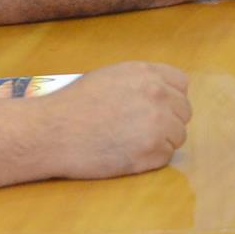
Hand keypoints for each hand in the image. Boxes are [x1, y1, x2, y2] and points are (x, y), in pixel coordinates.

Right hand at [36, 62, 191, 179]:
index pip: (181, 85)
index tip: (158, 108)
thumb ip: (141, 82)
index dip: (171, 97)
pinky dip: (150, 159)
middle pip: (183, 112)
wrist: (51, 131)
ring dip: (161, 141)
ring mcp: (158, 124)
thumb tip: (163, 92)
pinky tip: (127, 154)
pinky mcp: (152, 152)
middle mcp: (158, 95)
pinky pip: (165, 156)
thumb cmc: (73, 105)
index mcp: (147, 74)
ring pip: (178, 136)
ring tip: (130, 142)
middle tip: (140, 130)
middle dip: (168, 121)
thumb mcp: (110, 77)